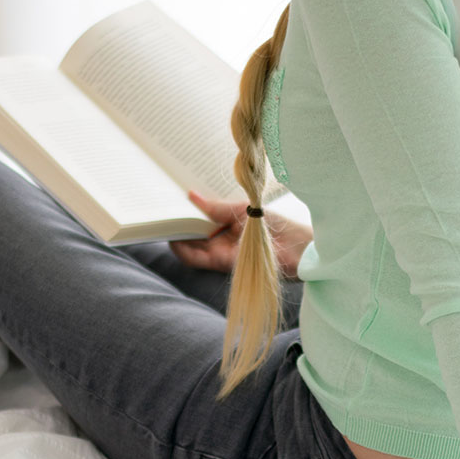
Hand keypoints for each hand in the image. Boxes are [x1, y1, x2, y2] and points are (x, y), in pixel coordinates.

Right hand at [170, 191, 312, 278]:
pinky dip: (182, 250)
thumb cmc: (278, 225)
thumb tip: (191, 195)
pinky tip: (173, 239)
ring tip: (162, 224)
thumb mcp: (243, 209)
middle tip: (160, 211)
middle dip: (177, 223)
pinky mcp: (222, 263)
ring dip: (175, 237)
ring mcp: (221, 251)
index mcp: (229, 223)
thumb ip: (216, 207)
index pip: (201, 217)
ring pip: (190, 246)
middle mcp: (222, 238)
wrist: (299, 249)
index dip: (186, 211)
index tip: (171, 200)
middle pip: (192, 232)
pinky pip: (196, 258)